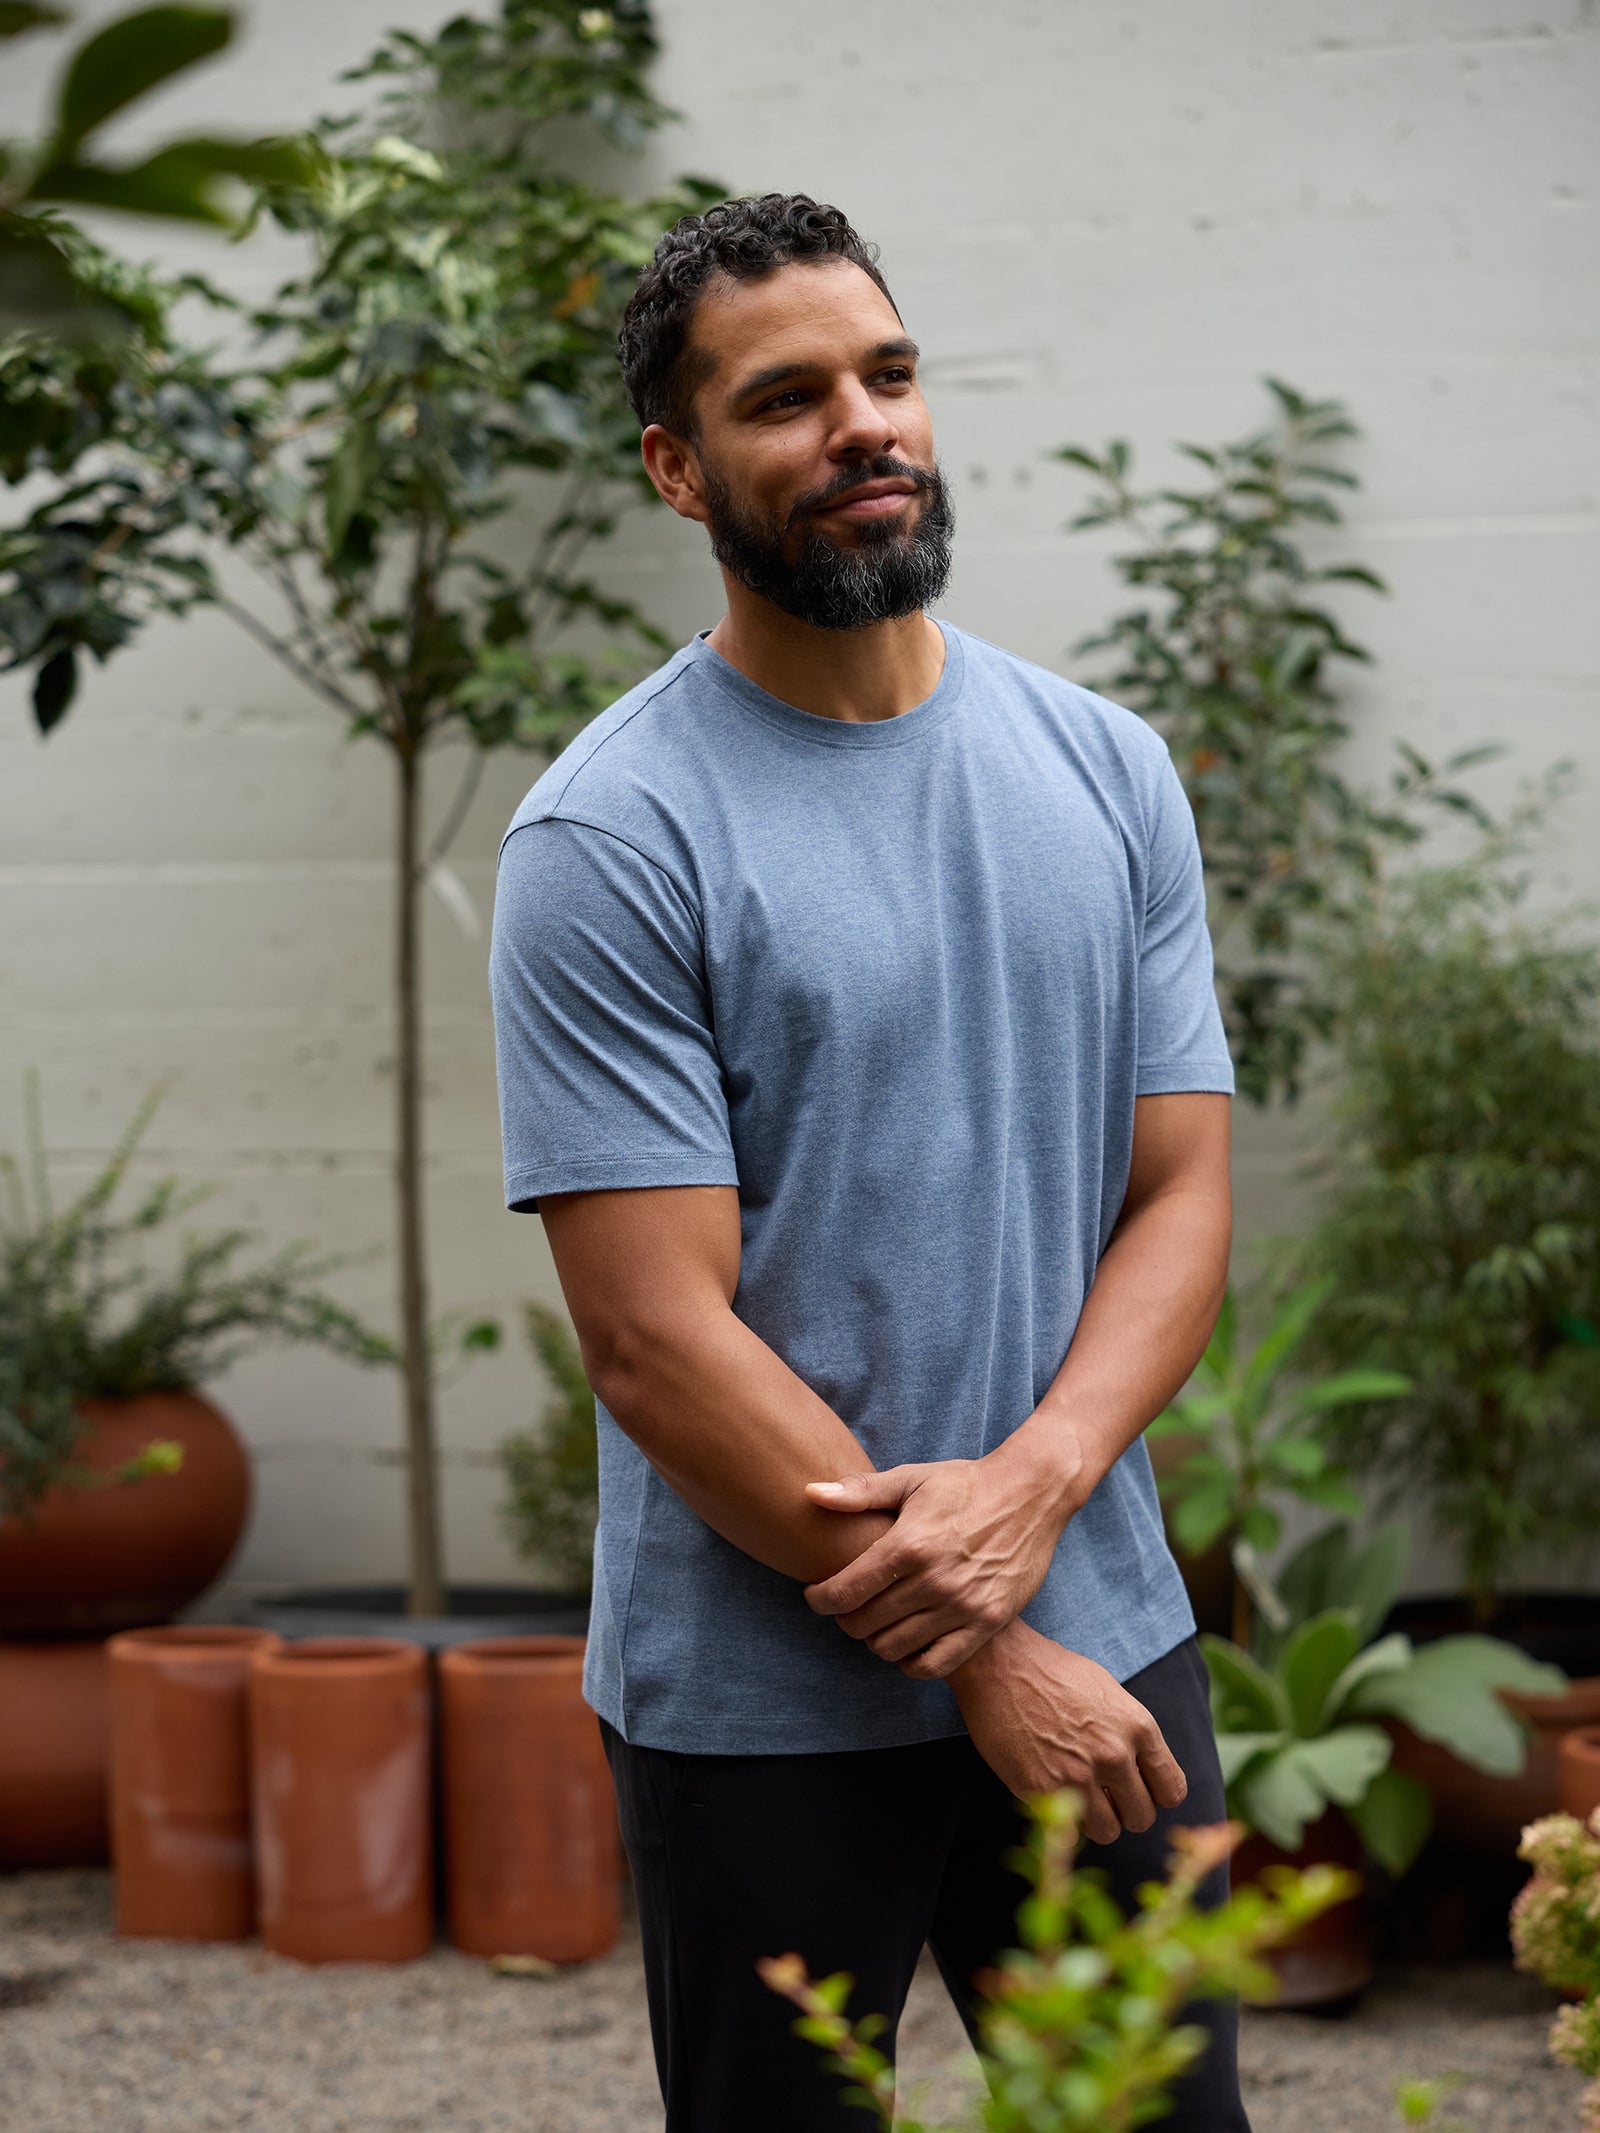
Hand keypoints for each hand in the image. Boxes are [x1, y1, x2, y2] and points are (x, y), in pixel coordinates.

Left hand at [802, 1441, 1081, 1678]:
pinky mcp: (987, 1623)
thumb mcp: (912, 1479)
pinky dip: (912, 1662)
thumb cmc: (964, 1484)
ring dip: (876, 1640)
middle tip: (849, 1607)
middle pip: (864, 1624)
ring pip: (894, 1648)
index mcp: (909, 1544)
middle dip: (846, 1619)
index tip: (816, 1596)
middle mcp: (934, 1580)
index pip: (845, 1591)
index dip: (820, 1600)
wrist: (1030, 1494)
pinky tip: (908, 1643)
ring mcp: (963, 1606)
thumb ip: (860, 1492)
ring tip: (878, 1622)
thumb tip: (810, 1493)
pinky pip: (935, 1665)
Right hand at [950, 1618, 1187, 1843]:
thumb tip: (1143, 1769)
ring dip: (1096, 1820)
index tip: (1137, 1788)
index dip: (1155, 1793)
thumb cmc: (1054, 1672)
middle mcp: (1115, 1755)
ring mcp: (1079, 1776)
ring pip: (1108, 1831)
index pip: (1172, 1790)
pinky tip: (1053, 1793)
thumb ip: (1132, 1733)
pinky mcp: (1043, 1790)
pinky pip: (1070, 1830)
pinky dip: (1064, 1821)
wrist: (1000, 1664)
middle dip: (1125, 1810)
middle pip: (1142, 1817)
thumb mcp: (1109, 1692)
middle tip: (1104, 1795)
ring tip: (1079, 1796)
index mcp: (1138, 1727)